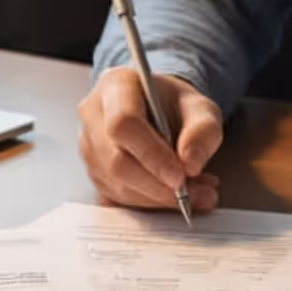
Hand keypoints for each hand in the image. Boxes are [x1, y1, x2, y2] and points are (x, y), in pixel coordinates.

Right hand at [77, 69, 223, 212]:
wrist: (158, 109)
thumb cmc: (172, 105)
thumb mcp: (200, 106)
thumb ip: (203, 130)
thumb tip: (190, 163)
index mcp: (116, 86)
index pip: (123, 124)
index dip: (152, 155)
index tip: (181, 176)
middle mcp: (93, 114)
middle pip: (116, 160)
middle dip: (157, 185)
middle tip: (194, 193)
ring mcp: (88, 145)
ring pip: (116, 184)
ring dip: (157, 197)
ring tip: (192, 192)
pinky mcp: (93, 172)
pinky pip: (116, 198)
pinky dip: (149, 203)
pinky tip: (171, 195)